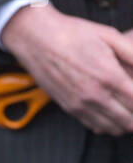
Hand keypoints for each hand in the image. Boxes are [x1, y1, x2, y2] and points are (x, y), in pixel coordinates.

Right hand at [1, 3, 132, 134]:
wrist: (38, 40)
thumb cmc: (73, 34)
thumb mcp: (109, 35)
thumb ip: (131, 53)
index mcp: (109, 75)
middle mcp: (95, 95)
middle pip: (127, 121)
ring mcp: (81, 105)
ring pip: (112, 128)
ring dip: (124, 123)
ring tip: (129, 112)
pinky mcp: (70, 109)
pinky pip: (95, 127)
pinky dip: (107, 125)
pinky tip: (112, 113)